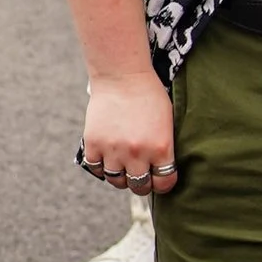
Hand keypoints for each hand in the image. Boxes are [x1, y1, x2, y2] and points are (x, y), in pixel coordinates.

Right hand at [79, 70, 175, 196]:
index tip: (159, 179)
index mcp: (161, 148)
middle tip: (140, 175)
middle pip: (139, 186)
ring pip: (116, 180)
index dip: (162, 184)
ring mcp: (113, 150)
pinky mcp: (93, 144)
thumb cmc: (149, 95)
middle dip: (141, 184)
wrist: (122, 75)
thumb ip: (163, 148)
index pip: (164, 183)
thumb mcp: (167, 123)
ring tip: (122, 166)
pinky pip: (96, 168)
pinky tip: (107, 157)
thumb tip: (160, 170)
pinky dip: (101, 166)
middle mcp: (138, 154)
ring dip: (120, 176)